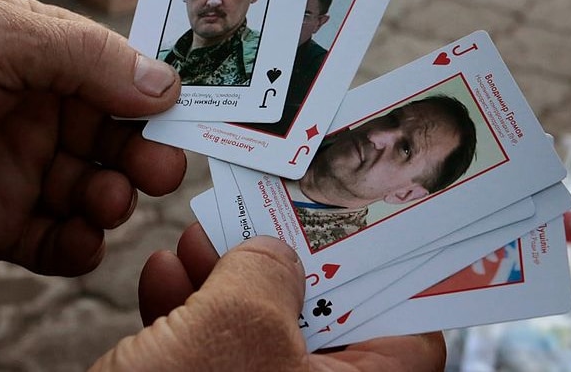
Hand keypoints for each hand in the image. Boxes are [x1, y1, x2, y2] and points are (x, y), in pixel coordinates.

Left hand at [0, 0, 185, 275]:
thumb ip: (86, 58)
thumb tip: (166, 84)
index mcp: (43, 61)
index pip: (120, 80)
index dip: (156, 100)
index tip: (191, 120)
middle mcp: (37, 115)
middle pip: (116, 141)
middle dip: (143, 157)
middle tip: (158, 171)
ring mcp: (18, 171)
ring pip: (93, 193)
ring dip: (112, 201)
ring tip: (104, 200)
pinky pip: (55, 242)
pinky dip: (77, 246)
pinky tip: (79, 240)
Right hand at [91, 224, 445, 370]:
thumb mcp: (239, 322)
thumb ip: (268, 271)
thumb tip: (273, 254)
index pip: (408, 338)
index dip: (386, 278)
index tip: (360, 230)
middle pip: (322, 325)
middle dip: (284, 264)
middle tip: (266, 217)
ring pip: (256, 333)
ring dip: (223, 278)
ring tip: (197, 235)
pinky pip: (209, 354)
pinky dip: (187, 312)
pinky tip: (162, 273)